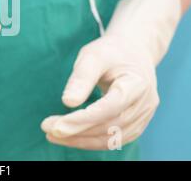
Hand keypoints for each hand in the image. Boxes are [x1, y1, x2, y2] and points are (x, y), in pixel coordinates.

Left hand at [42, 34, 157, 149]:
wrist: (134, 51)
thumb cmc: (110, 52)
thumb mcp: (93, 56)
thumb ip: (82, 78)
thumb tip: (68, 102)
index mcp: (137, 83)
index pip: (110, 107)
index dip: (83, 119)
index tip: (56, 126)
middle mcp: (145, 103)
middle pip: (110, 126)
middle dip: (77, 131)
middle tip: (47, 128)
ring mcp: (144, 116)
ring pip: (112, 138)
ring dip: (81, 140)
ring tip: (53, 134)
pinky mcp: (137, 123)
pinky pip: (114, 139)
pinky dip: (91, 141)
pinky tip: (70, 136)